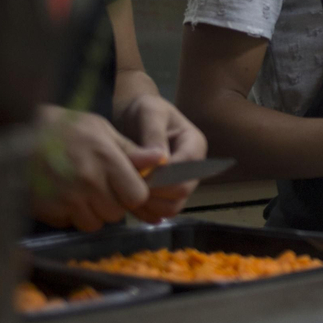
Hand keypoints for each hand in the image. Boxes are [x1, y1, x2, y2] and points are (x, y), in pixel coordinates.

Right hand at [29, 106, 165, 231]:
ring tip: (81, 191)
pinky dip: (70, 215)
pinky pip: (70, 223)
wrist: (18, 132)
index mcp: (106, 160)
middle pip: (116, 213)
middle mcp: (88, 182)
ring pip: (94, 223)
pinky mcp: (48, 210)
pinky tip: (63, 195)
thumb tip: (161, 159)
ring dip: (92, 212)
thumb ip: (131, 150)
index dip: (133, 193)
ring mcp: (66, 199)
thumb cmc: (65, 128)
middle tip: (100, 187)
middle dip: (112, 203)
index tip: (125, 185)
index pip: (137, 196)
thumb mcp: (101, 130)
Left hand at [115, 93, 209, 222]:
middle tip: (128, 183)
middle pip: (181, 192)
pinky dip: (145, 211)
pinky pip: (162, 212)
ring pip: (172, 207)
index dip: (161, 177)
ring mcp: (183, 182)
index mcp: (195, 145)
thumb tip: (161, 159)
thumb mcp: (149, 112)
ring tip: (127, 191)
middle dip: (153, 192)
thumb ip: (153, 134)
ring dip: (149, 205)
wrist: (133, 117)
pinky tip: (128, 201)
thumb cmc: (143, 110)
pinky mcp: (169, 193)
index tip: (135, 172)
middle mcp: (194, 167)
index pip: (185, 171)